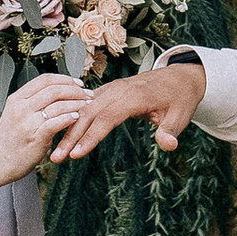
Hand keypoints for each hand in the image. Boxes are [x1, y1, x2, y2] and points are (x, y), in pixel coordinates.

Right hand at [0, 72, 90, 193]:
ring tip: (88, 105)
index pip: (44, 80)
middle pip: (53, 89)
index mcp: (16, 99)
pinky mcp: (35, 137)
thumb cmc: (8, 141)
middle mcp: (21, 107)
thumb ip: (31, 103)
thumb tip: (54, 93)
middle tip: (88, 93)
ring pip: (58, 104)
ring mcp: (27, 122)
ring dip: (77, 103)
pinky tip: (77, 118)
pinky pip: (57, 122)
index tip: (78, 83)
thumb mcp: (15, 115)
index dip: (64, 78)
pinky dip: (69, 118)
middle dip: (75, 89)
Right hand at [51, 57, 204, 158]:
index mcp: (134, 96)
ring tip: (55, 152)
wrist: (180, 77)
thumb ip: (171, 131)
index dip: (90, 137)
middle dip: (70, 136)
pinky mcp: (108, 91)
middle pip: (88, 113)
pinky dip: (73, 119)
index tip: (76, 155)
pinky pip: (87, 104)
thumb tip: (168, 145)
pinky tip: (63, 135)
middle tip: (55, 158)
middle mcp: (118, 90)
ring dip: (68, 129)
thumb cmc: (180, 99)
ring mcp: (112, 88)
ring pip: (83, 109)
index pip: (107, 118)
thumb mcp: (181, 116)